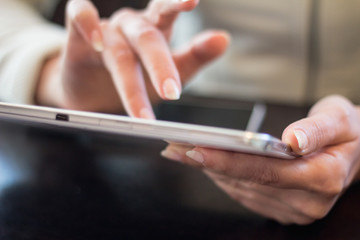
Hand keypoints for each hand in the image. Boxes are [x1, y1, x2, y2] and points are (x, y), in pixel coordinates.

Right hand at [36, 0, 228, 116]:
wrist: (95, 93)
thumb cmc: (138, 76)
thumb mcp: (173, 70)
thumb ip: (197, 56)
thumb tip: (223, 39)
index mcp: (156, 29)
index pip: (168, 12)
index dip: (178, 2)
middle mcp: (132, 26)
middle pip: (147, 38)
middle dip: (160, 67)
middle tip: (172, 93)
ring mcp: (107, 29)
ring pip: (119, 50)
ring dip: (131, 85)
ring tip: (143, 115)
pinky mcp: (78, 35)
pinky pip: (79, 15)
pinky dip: (88, 24)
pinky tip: (97, 42)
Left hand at [161, 95, 359, 224]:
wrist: (354, 152)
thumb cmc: (347, 131)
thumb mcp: (339, 119)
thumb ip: (317, 129)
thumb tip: (292, 140)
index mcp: (323, 177)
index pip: (266, 171)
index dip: (228, 161)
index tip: (196, 148)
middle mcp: (307, 202)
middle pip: (247, 181)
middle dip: (207, 163)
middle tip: (174, 148)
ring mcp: (294, 210)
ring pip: (241, 189)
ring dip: (209, 170)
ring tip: (181, 152)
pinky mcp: (282, 210)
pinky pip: (244, 194)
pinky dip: (222, 177)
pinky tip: (204, 164)